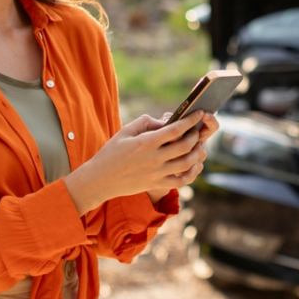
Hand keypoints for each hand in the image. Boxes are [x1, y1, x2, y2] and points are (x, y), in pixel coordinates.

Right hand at [63, 110, 210, 214]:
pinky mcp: (156, 184)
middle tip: (197, 131)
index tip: (198, 114)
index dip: (190, 120)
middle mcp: (154, 158)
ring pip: (187, 164)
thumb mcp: (125, 131)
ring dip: (197, 153)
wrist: (100, 179)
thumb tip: (165, 121)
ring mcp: (156, 173)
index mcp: (146, 142)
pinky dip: (192, 173)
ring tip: (199, 146)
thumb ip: (146, 122)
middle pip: (185, 146)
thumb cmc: (111, 152)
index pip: (175, 129)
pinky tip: (194, 165)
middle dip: (195, 136)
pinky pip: (181, 181)